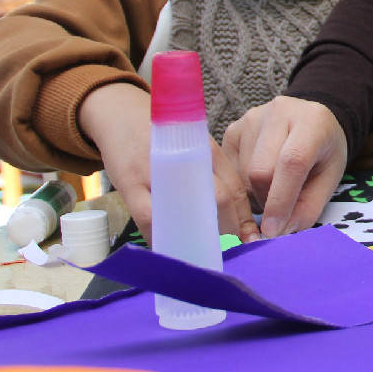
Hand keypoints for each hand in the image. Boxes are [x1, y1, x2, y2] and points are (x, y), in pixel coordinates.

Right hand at [79, 83, 256, 241]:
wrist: (120, 116)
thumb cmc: (163, 139)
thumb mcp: (193, 147)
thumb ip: (214, 175)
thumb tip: (236, 217)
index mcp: (207, 151)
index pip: (235, 189)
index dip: (245, 219)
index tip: (251, 241)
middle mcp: (186, 159)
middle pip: (219, 200)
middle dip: (230, 231)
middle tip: (233, 252)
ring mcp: (157, 172)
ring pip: (187, 211)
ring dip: (198, 238)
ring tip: (206, 255)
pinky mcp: (130, 184)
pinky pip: (150, 220)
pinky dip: (162, 239)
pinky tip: (170, 248)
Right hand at [223, 96, 348, 236]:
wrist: (310, 121)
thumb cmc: (323, 151)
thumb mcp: (329, 178)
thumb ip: (309, 206)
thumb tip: (281, 232)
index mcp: (312, 121)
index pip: (291, 162)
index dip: (281, 200)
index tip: (273, 231)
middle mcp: (279, 112)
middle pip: (260, 170)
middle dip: (267, 201)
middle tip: (279, 210)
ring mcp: (251, 118)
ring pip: (241, 173)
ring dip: (254, 195)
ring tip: (272, 189)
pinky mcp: (233, 128)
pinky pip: (229, 169)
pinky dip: (242, 185)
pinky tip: (259, 180)